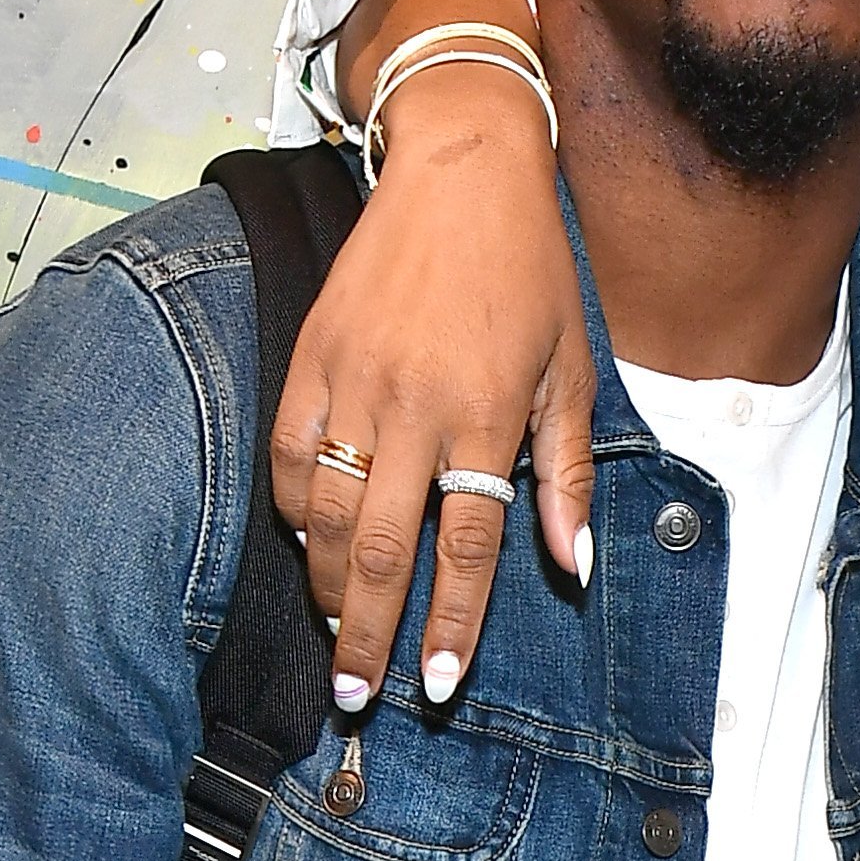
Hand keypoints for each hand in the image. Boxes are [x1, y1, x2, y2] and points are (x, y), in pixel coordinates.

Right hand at [268, 0, 593, 715]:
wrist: (461, 164)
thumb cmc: (529, 269)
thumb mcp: (570, 368)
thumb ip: (564, 473)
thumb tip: (571, 567)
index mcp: (485, 415)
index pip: (464, 548)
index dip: (448, 626)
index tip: (435, 685)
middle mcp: (413, 405)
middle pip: (379, 548)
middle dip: (364, 632)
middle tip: (355, 696)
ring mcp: (353, 379)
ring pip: (323, 510)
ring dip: (324, 582)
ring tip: (334, 627)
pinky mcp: (311, 353)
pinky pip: (288, 453)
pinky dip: (293, 509)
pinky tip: (306, 543)